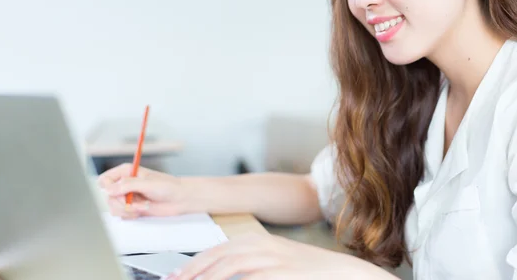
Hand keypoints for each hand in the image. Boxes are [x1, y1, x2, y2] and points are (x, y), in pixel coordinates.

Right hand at [98, 163, 204, 218]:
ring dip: (127, 210)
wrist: (179, 199)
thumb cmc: (168, 186)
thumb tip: (109, 189)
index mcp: (126, 172)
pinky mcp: (132, 208)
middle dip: (121, 203)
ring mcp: (127, 197)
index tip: (116, 193)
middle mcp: (125, 184)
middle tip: (134, 204)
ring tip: (143, 207)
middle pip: (108, 196)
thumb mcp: (148, 183)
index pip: (105, 179)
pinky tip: (143, 211)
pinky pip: (121, 215)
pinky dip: (131, 215)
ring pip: (113, 207)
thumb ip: (128, 185)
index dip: (107, 188)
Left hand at [166, 232, 395, 279]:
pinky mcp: (281, 272)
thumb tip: (219, 274)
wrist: (341, 273)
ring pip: (229, 267)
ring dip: (206, 279)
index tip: (175, 278)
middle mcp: (262, 246)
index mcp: (257, 241)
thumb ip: (248, 266)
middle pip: (218, 257)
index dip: (193, 265)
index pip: (216, 250)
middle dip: (192, 272)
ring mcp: (272, 259)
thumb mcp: (274, 262)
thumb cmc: (305, 271)